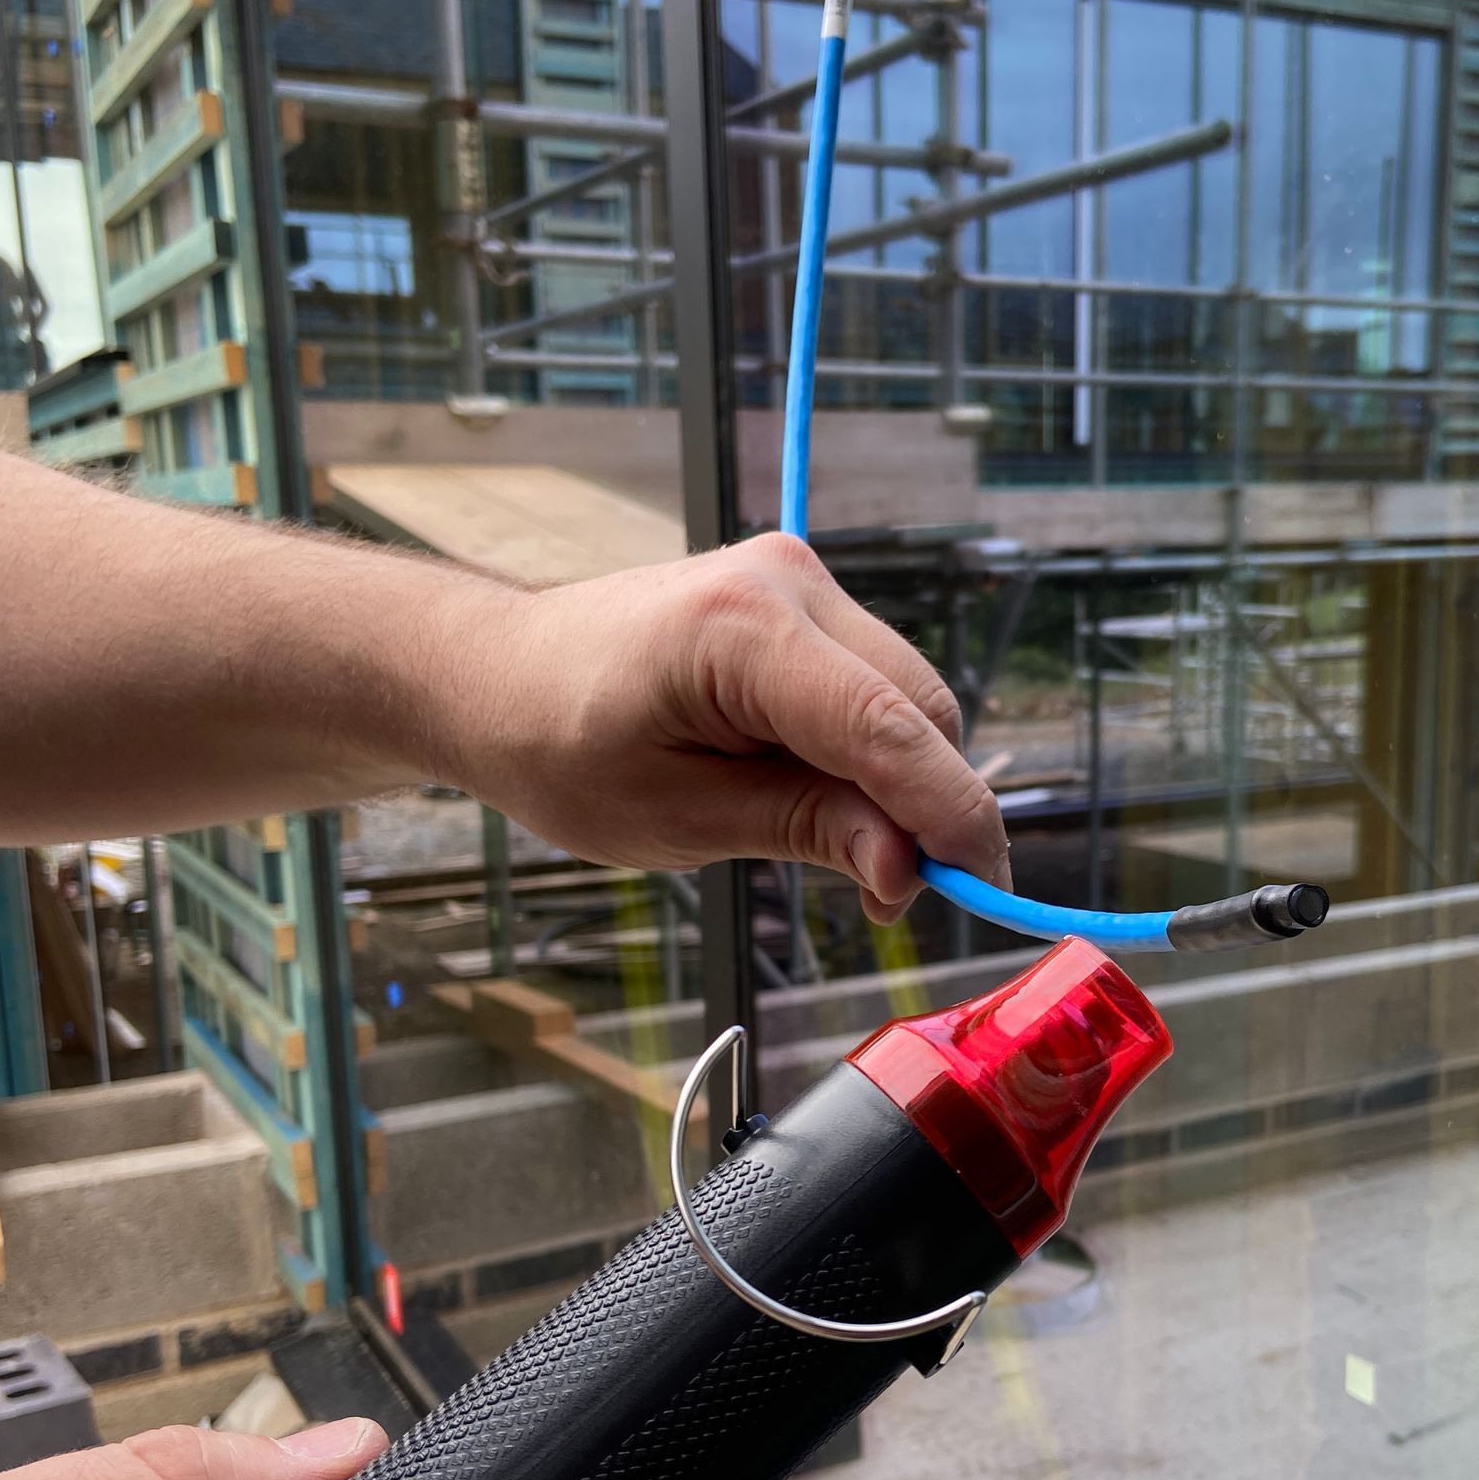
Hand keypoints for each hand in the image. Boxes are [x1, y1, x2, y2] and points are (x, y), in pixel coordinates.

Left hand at [443, 530, 1012, 921]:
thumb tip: (909, 867)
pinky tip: (837, 806)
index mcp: (739, 630)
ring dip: (907, 784)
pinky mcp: (800, 598)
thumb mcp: (677, 818)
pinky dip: (878, 752)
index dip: (948, 816)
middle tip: (893, 900)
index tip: (981, 891)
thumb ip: (804, 830)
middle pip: (919, 708)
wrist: (497, 673)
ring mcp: (797, 579)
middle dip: (932, 809)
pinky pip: (876, 683)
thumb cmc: (559, 746)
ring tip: (855, 859)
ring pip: (910, 698)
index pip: (886, 728)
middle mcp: (785, 581)